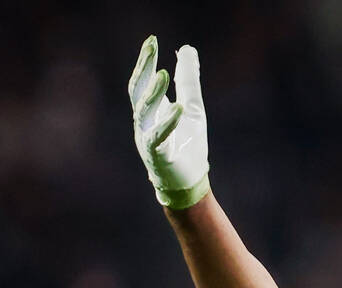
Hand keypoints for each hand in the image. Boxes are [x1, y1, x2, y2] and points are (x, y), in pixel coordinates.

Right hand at [128, 35, 209, 209]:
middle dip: (143, 68)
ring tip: (164, 74)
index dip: (145, 61)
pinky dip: (168, 122)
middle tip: (152, 47)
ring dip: (153, 93)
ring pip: (144, 112)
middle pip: (137, 91)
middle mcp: (144, 122)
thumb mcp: (193, 107)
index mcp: (150, 111)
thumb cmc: (188, 145)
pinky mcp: (157, 156)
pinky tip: (178, 108)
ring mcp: (147, 138)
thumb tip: (186, 49)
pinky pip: (158, 137)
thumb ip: (188, 81)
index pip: (142, 81)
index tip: (152, 40)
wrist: (189, 182)